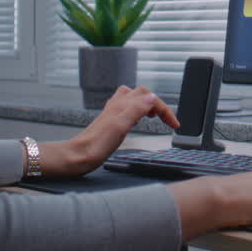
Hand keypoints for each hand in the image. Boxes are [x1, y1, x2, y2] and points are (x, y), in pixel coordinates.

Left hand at [40, 85, 178, 175]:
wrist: (76, 156)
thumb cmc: (95, 146)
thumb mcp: (119, 127)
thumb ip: (135, 110)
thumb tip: (152, 97)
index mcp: (121, 106)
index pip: (150, 98)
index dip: (165, 110)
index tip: (174, 125)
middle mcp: (117, 106)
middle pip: (142, 94)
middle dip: (158, 104)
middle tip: (167, 120)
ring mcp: (112, 113)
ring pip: (134, 99)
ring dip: (148, 104)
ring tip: (155, 116)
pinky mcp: (109, 122)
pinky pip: (126, 108)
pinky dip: (137, 110)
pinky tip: (137, 120)